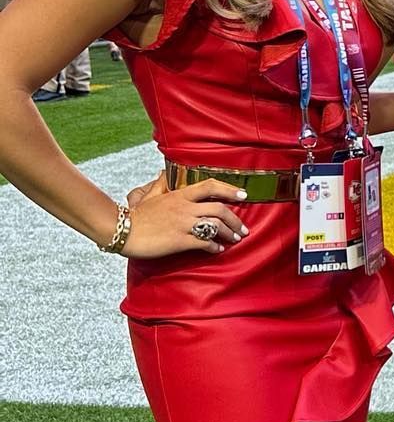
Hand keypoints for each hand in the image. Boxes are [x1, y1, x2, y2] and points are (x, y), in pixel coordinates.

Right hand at [121, 177, 249, 258]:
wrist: (122, 231)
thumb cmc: (136, 215)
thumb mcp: (150, 195)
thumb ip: (162, 184)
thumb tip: (165, 172)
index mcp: (179, 195)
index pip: (210, 186)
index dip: (229, 189)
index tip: (243, 195)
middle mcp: (185, 207)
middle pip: (219, 209)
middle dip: (235, 220)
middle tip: (243, 229)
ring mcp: (183, 224)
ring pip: (215, 225)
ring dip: (229, 233)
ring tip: (235, 239)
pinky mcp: (180, 240)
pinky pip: (204, 242)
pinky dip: (214, 246)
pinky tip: (217, 249)